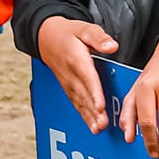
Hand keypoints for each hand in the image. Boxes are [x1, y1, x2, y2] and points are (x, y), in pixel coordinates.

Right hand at [36, 15, 119, 130]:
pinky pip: (76, 103)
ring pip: (79, 102)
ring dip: (88, 117)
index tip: (100, 106)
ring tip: (98, 129)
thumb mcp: (84, 28)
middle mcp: (71, 75)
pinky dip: (83, 116)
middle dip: (93, 111)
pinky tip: (92, 125)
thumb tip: (112, 46)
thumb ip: (98, 37)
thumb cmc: (68, 33)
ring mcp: (68, 83)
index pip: (87, 79)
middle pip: (84, 95)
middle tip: (103, 124)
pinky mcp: (67, 88)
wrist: (46, 37)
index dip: (94, 93)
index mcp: (76, 60)